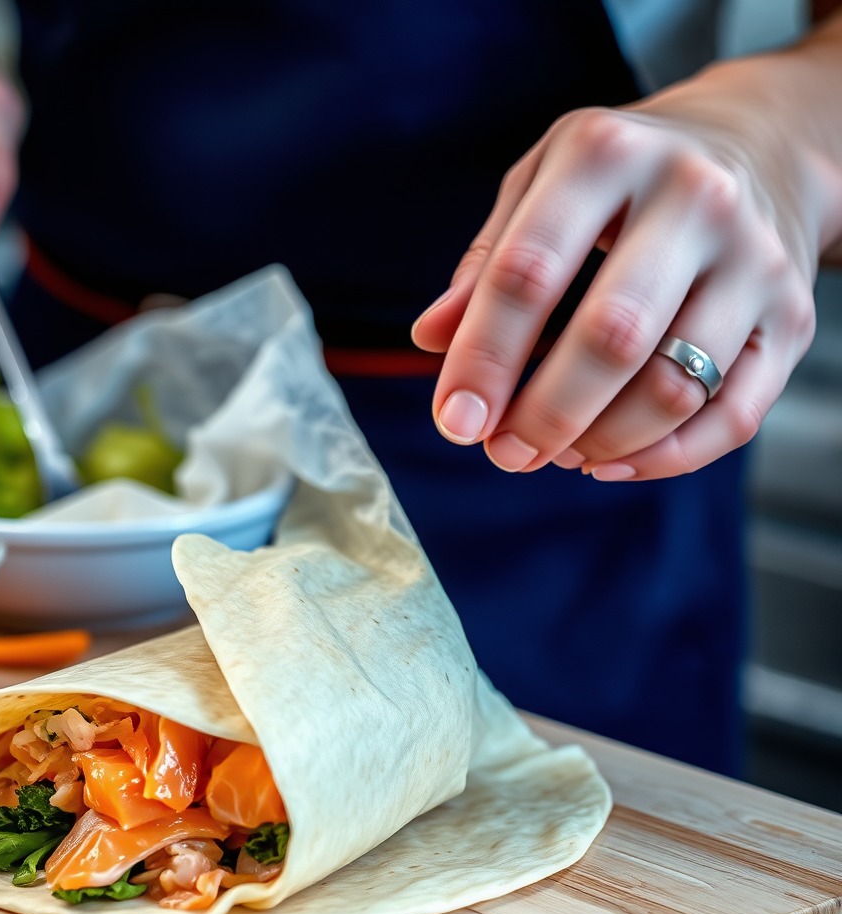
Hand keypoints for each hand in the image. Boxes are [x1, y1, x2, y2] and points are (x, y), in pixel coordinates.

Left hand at [411, 68, 832, 481]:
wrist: (759, 144)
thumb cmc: (622, 179)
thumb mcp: (540, 186)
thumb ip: (487, 262)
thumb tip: (431, 340)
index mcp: (606, 154)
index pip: (526, 273)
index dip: (481, 358)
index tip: (455, 419)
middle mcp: (693, 197)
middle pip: (611, 338)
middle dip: (544, 414)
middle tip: (505, 452)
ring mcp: (756, 258)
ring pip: (674, 388)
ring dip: (601, 442)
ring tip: (557, 451)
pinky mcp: (792, 317)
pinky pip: (733, 416)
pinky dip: (664, 459)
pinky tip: (610, 461)